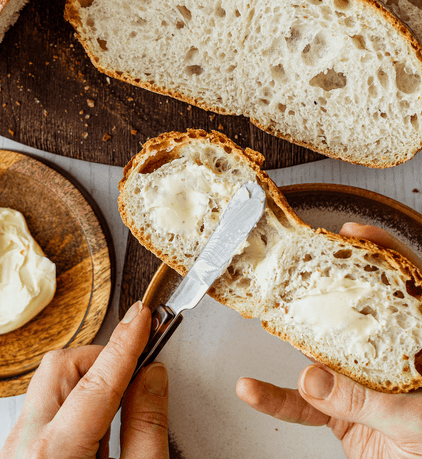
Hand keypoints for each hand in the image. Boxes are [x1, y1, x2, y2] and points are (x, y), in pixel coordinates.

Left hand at [0, 301, 168, 458]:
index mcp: (55, 453)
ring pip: (52, 381)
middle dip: (102, 361)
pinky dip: (75, 404)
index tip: (143, 316)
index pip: (98, 381)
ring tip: (114, 424)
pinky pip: (46, 403)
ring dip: (89, 384)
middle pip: (62, 366)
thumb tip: (153, 377)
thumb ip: (146, 430)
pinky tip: (93, 439)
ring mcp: (15, 444)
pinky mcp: (18, 447)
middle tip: (135, 377)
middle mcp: (26, 443)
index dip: (125, 344)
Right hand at [236, 223, 421, 458]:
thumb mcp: (412, 424)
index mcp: (415, 351)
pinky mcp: (336, 410)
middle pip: (352, 311)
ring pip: (318, 349)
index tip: (353, 234)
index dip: (382, 255)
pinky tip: (252, 390)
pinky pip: (298, 402)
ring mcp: (358, 382)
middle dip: (322, 285)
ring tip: (268, 316)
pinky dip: (272, 397)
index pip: (404, 291)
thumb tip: (313, 378)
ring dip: (289, 335)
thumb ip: (362, 400)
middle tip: (295, 264)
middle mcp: (386, 358)